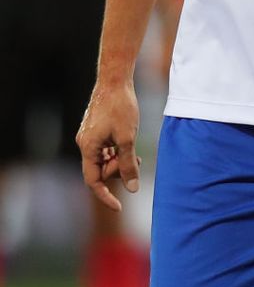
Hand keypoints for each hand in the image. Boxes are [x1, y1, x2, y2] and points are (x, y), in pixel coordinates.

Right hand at [76, 80, 140, 211]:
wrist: (115, 79)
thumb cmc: (121, 107)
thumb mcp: (128, 138)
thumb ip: (128, 165)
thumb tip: (132, 189)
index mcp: (88, 147)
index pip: (93, 181)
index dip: (105, 196)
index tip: (119, 207)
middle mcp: (84, 143)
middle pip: (100, 170)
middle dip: (118, 170)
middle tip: (136, 160)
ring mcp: (89, 136)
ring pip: (104, 160)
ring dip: (119, 161)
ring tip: (135, 154)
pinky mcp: (95, 129)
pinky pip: (104, 149)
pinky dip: (116, 151)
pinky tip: (128, 145)